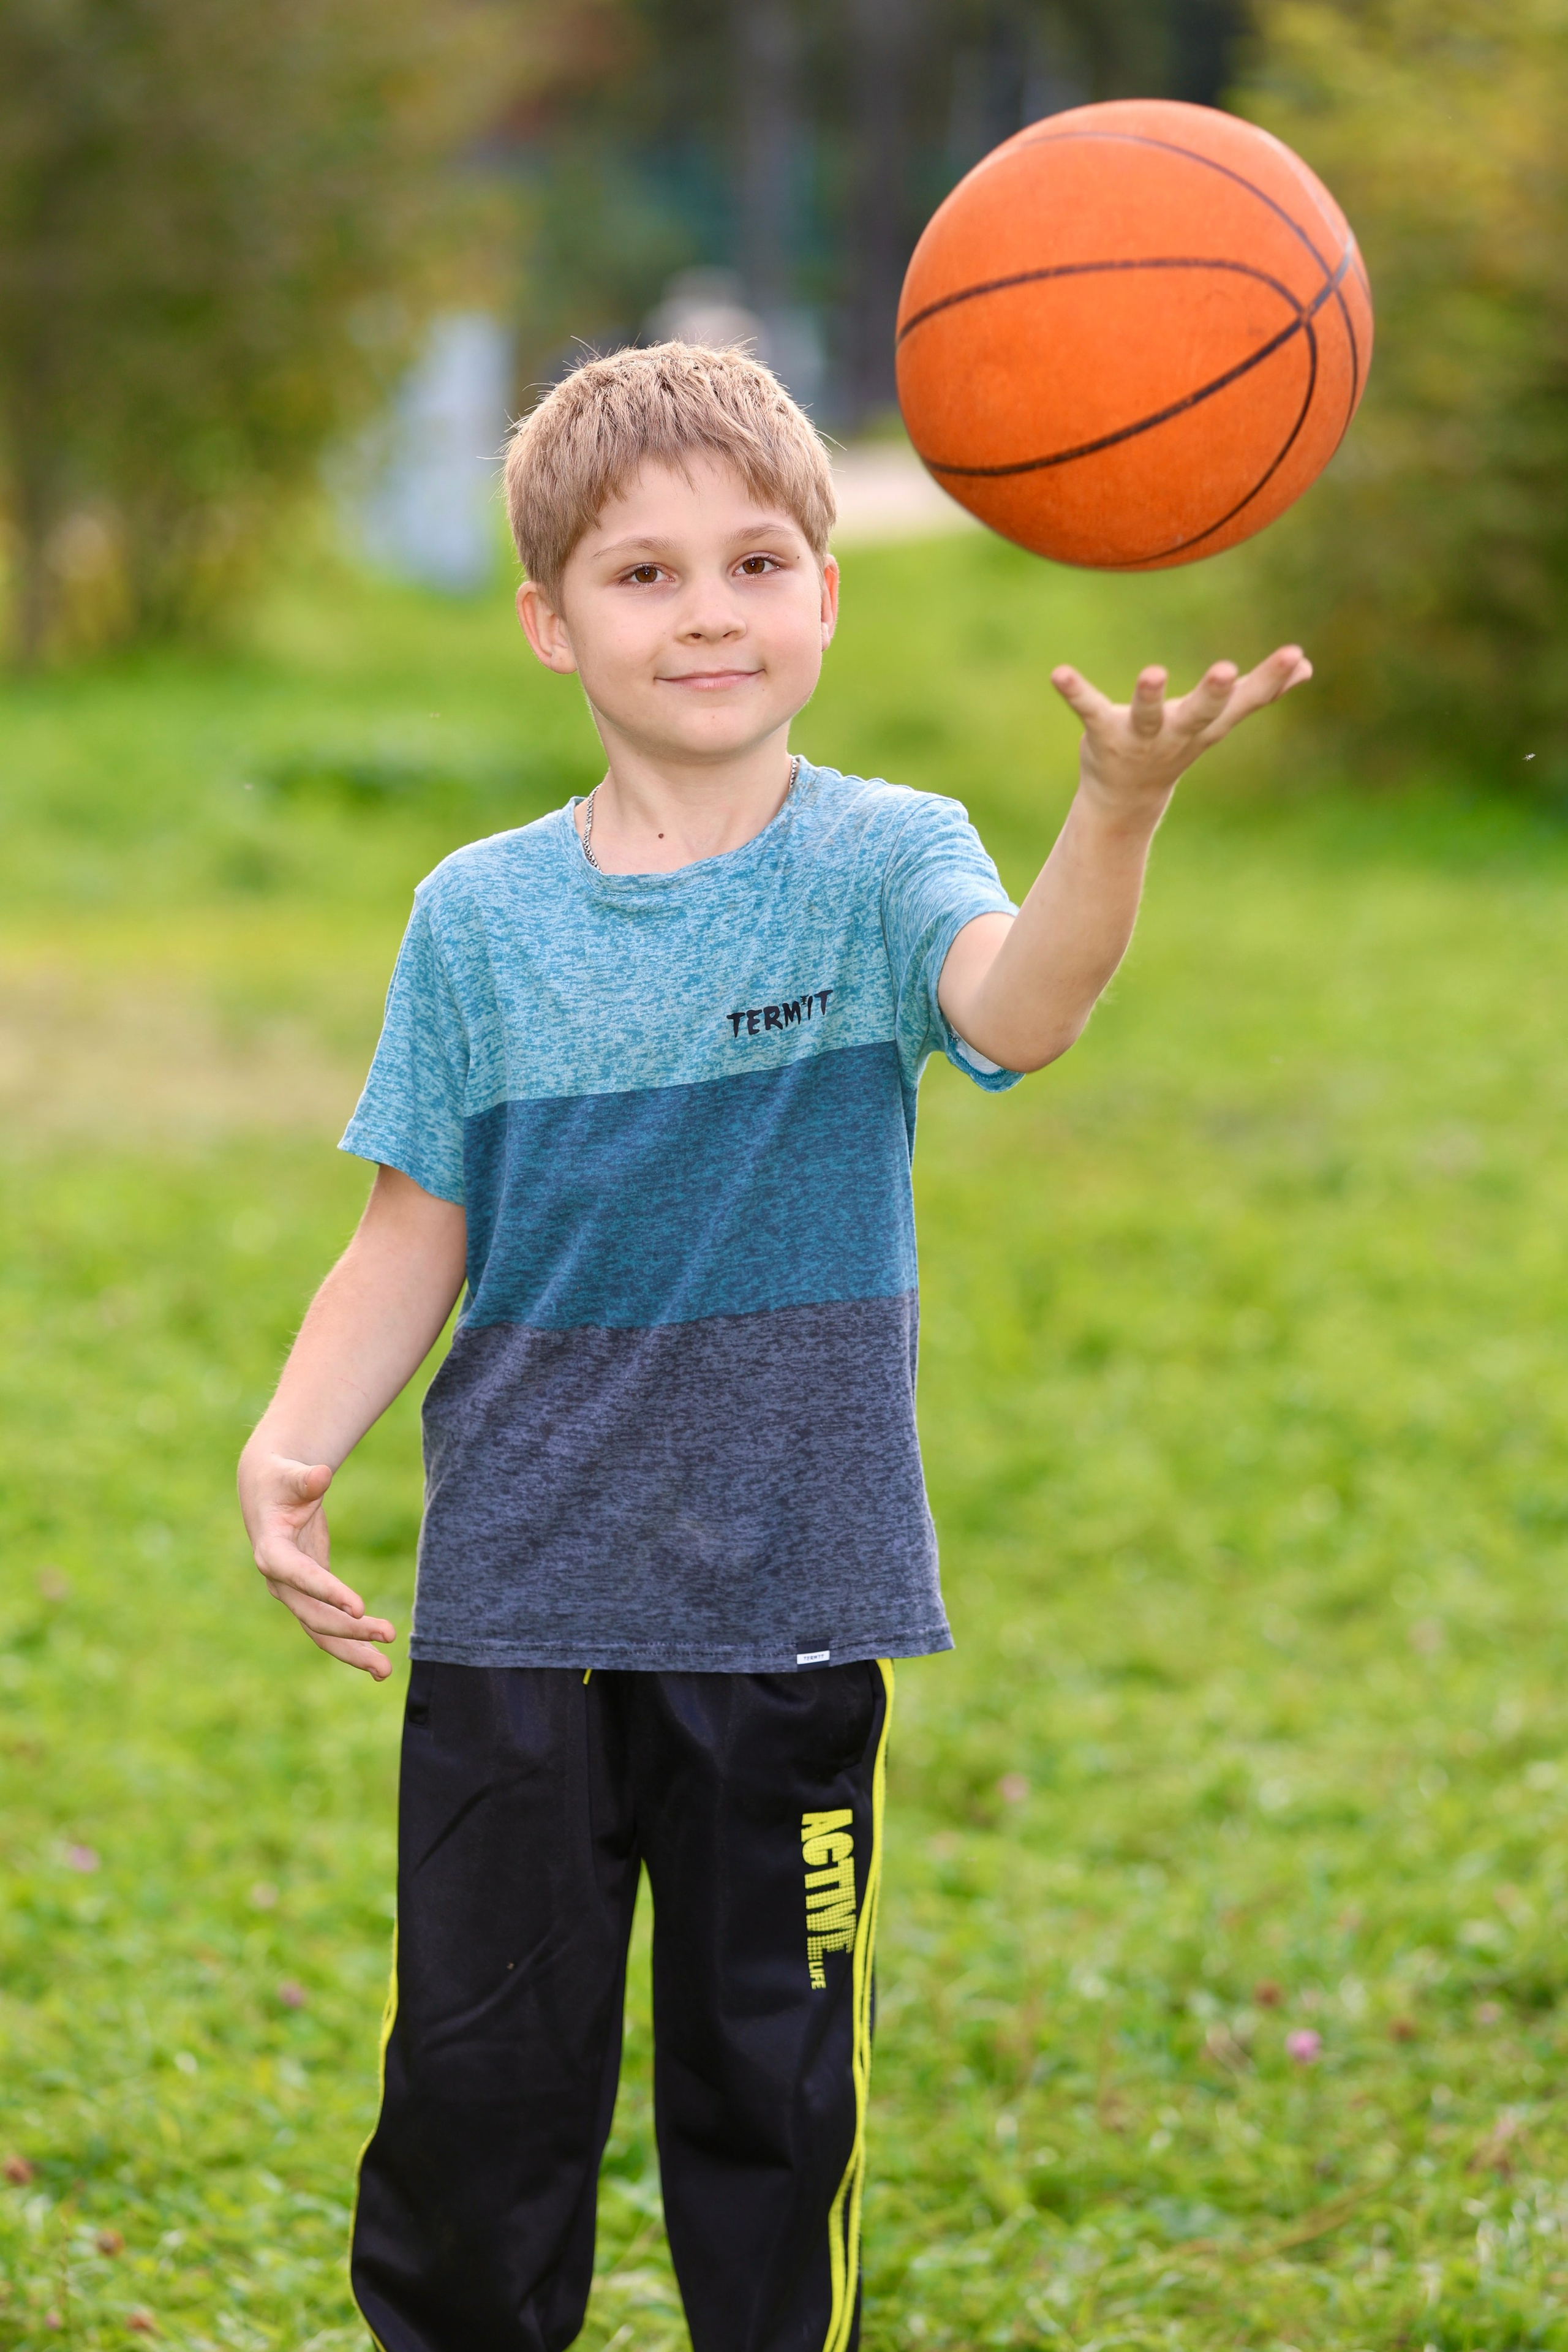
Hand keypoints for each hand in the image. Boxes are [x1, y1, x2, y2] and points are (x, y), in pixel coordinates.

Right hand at [240, 1451, 395, 1679]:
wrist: (267, 1491)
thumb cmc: (280, 1478)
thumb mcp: (290, 1474)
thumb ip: (305, 1479)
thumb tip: (321, 1475)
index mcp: (271, 1552)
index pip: (299, 1577)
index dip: (326, 1592)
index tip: (359, 1607)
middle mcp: (279, 1581)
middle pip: (313, 1614)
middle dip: (349, 1629)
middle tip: (389, 1633)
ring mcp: (294, 1593)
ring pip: (321, 1631)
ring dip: (352, 1651)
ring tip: (385, 1671)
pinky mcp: (310, 1595)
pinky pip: (329, 1626)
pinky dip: (351, 1642)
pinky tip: (378, 1659)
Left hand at [1051, 645, 1312, 821]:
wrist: (1126, 801)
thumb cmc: (1176, 747)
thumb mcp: (1220, 723)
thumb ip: (1261, 693)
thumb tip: (1308, 667)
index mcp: (1209, 726)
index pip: (1247, 702)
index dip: (1272, 679)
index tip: (1295, 654)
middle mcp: (1178, 734)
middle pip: (1202, 714)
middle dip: (1214, 693)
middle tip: (1226, 669)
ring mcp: (1140, 738)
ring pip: (1147, 716)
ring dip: (1149, 696)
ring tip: (1152, 672)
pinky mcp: (1103, 735)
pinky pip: (1089, 710)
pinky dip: (1075, 692)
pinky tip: (1059, 673)